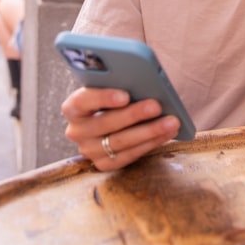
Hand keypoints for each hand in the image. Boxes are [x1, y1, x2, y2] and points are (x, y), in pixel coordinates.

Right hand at [61, 87, 181, 170]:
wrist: (112, 118)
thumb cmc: (115, 95)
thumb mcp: (111, 86)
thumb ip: (119, 81)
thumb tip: (142, 80)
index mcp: (73, 107)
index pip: (82, 101)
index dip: (103, 97)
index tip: (126, 95)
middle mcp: (77, 131)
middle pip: (105, 123)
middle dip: (134, 114)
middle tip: (157, 105)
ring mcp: (89, 150)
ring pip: (120, 142)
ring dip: (149, 131)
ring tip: (171, 121)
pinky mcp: (104, 164)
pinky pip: (129, 156)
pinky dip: (151, 143)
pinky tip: (167, 132)